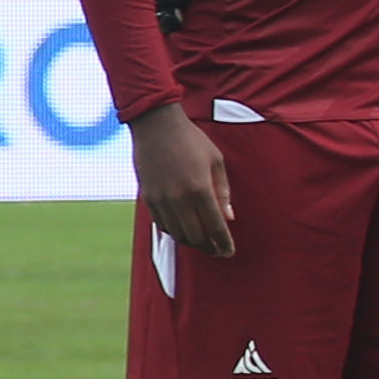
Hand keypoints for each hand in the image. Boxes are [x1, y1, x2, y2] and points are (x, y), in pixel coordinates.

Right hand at [130, 106, 233, 256]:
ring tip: (203, 243)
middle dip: (209, 248)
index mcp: (200, 188)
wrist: (156, 125)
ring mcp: (161, 199)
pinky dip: (175, 232)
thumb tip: (229, 217)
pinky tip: (184, 231)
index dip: (224, 243)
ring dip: (192, 243)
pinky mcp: (148, 198)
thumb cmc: (192, 140)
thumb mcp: (216, 161)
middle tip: (218, 251)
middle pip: (196, 236)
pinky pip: (162, 224)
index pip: (215, 226)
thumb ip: (223, 191)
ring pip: (177, 234)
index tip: (230, 253)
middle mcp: (179, 198)